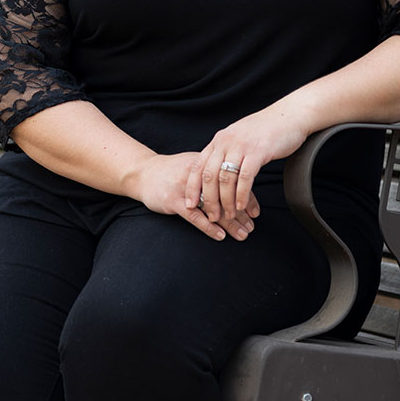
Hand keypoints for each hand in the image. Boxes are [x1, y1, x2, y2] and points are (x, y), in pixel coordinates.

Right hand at [130, 152, 258, 241]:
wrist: (144, 172)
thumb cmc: (173, 172)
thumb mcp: (196, 167)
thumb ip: (215, 175)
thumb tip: (241, 188)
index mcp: (208, 165)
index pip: (233, 181)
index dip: (246, 198)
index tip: (256, 214)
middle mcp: (200, 175)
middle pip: (226, 195)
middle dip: (241, 214)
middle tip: (251, 228)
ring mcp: (186, 188)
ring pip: (214, 207)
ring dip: (230, 223)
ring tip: (242, 234)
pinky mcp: (174, 200)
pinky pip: (195, 216)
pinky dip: (209, 226)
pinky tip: (220, 235)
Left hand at [184, 107, 307, 222]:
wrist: (289, 116)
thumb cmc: (265, 130)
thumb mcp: (238, 138)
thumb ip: (226, 152)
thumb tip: (216, 172)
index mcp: (218, 140)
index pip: (197, 166)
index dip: (191, 187)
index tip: (189, 204)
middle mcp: (225, 142)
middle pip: (209, 176)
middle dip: (208, 199)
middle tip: (211, 216)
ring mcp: (241, 146)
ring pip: (226, 179)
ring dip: (226, 201)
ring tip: (229, 215)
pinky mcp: (257, 151)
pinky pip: (245, 178)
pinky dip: (242, 194)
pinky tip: (242, 205)